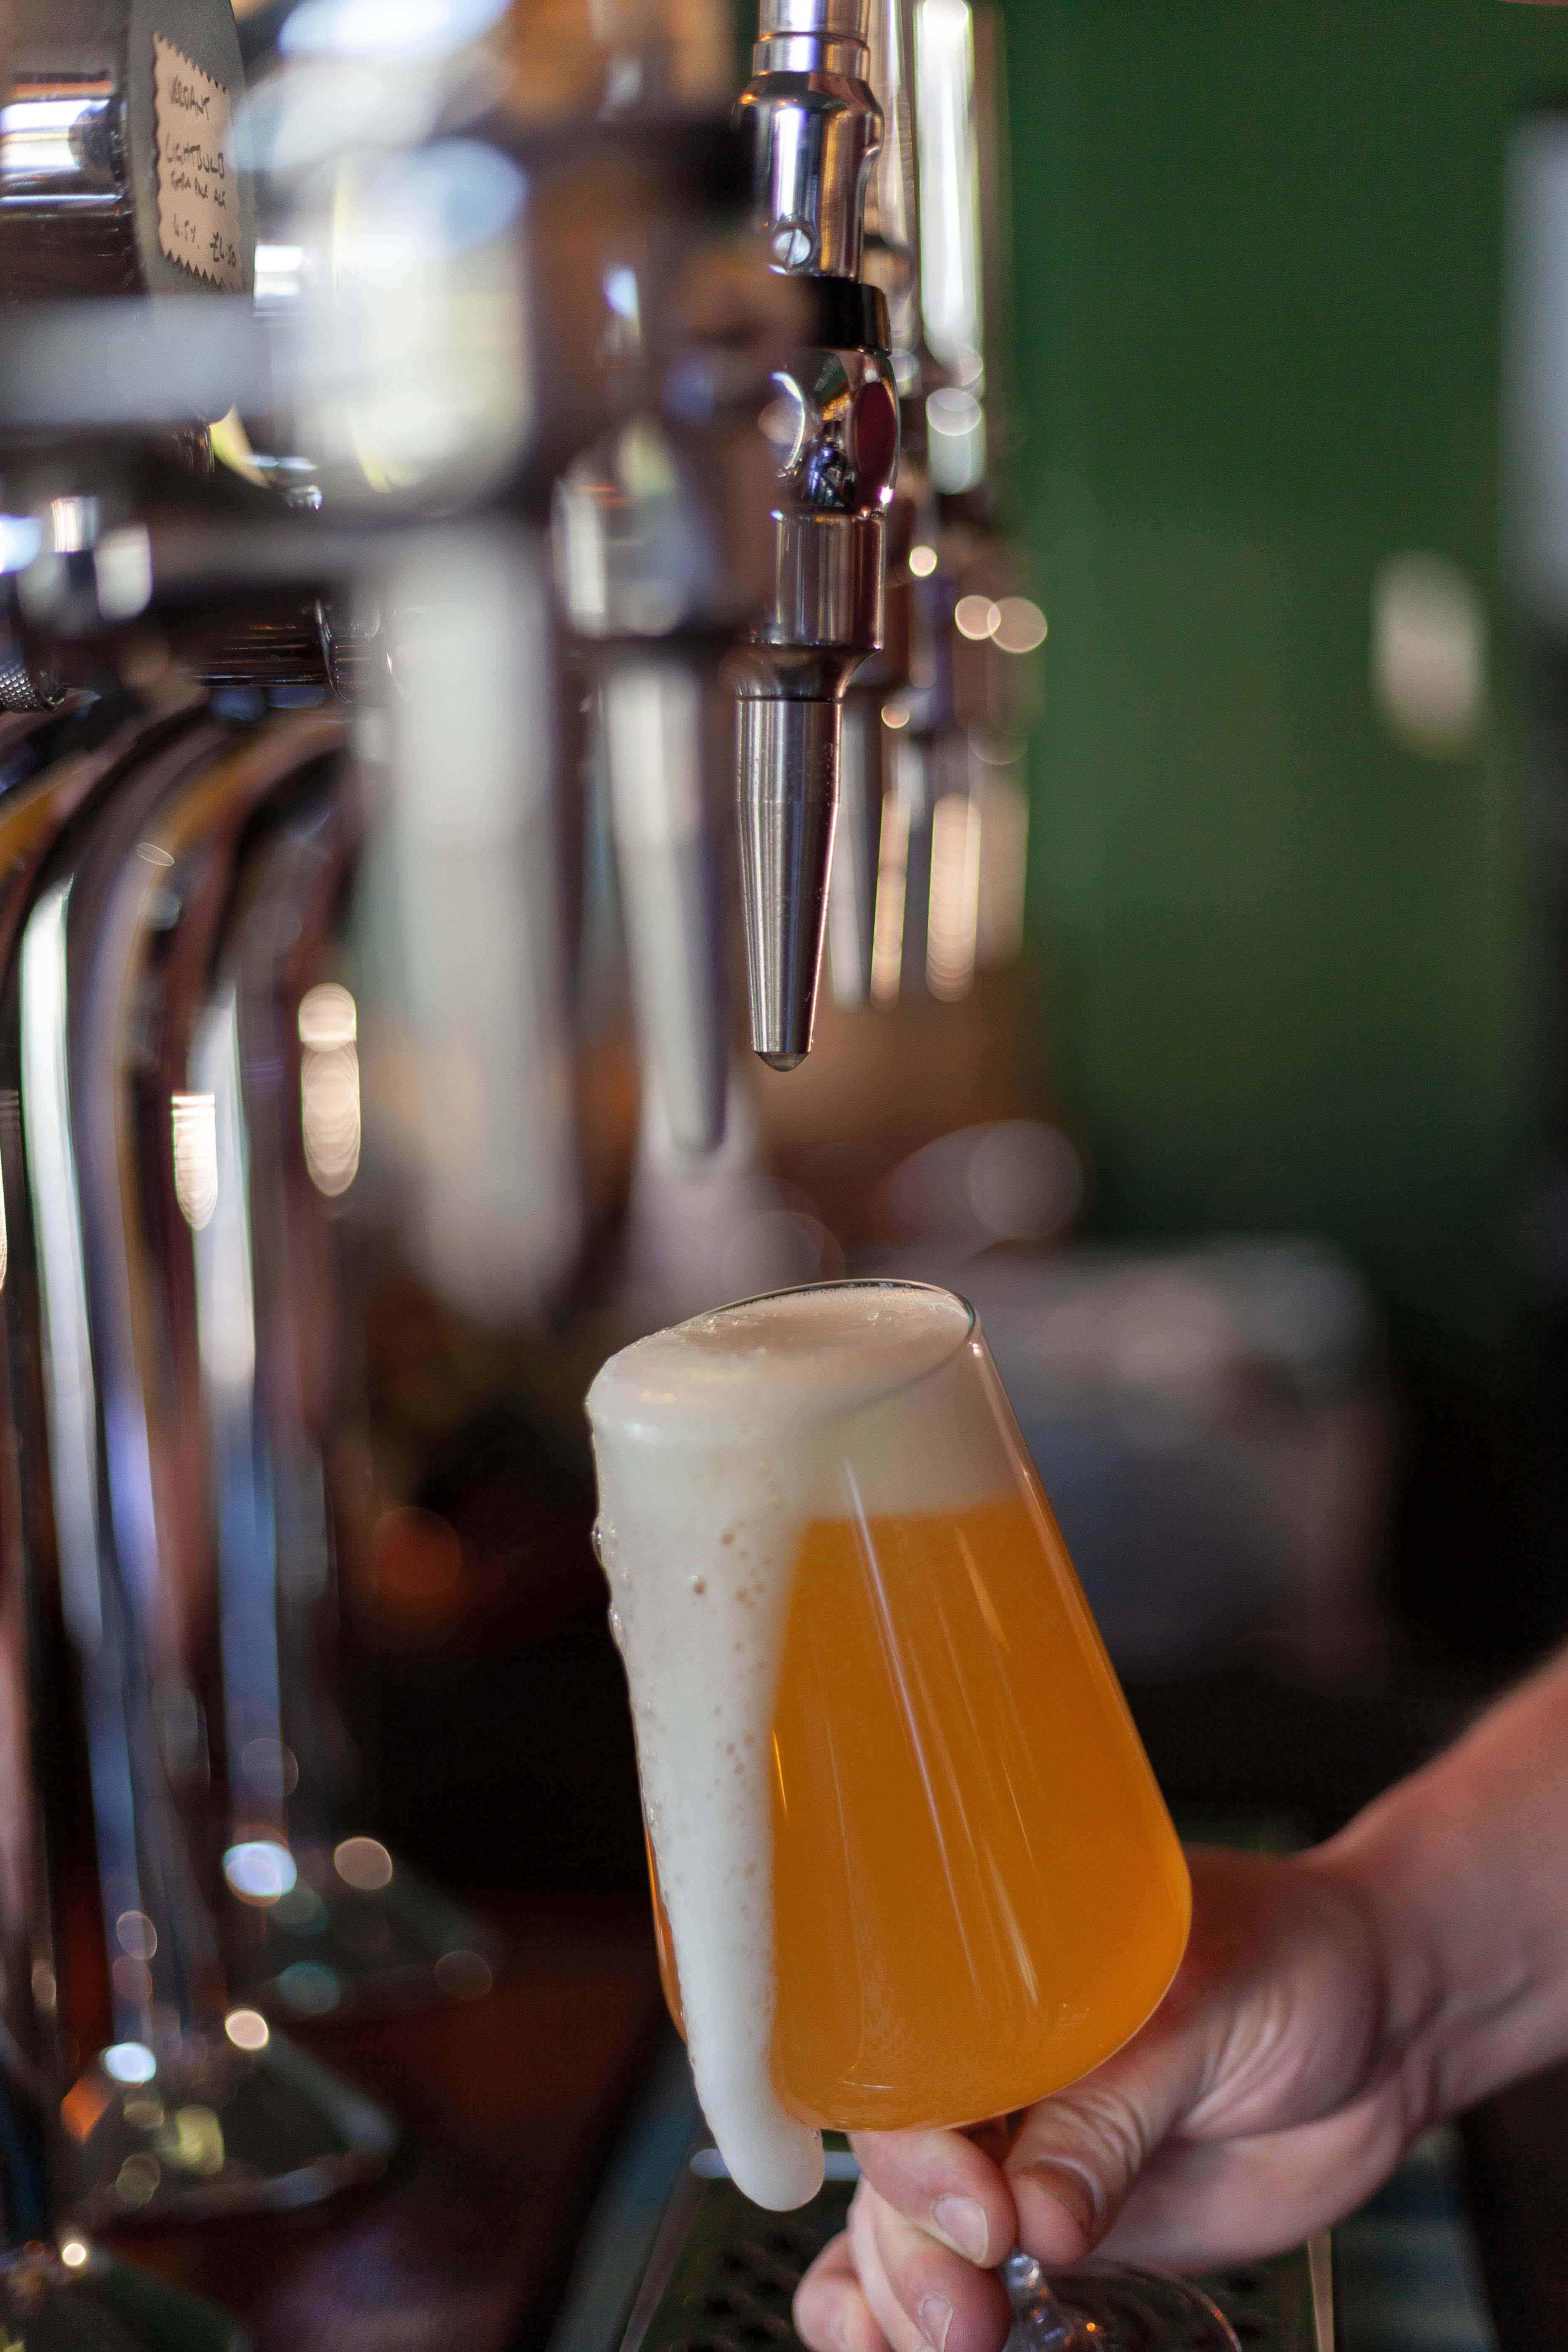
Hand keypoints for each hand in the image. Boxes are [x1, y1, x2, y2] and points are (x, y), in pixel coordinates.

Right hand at [794, 1845, 1406, 2351]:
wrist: (1387, 2023)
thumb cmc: (1296, 1962)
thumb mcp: (1207, 2011)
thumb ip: (1118, 2112)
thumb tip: (1037, 2223)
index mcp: (1003, 1986)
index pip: (911, 2069)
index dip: (919, 2153)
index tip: (981, 2221)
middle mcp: (998, 2072)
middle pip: (899, 2172)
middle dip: (912, 2256)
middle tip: (964, 2325)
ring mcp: (1024, 2157)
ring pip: (905, 2235)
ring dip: (898, 2301)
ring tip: (948, 2349)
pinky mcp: (1066, 2230)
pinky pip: (960, 2275)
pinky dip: (899, 2314)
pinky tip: (880, 2347)